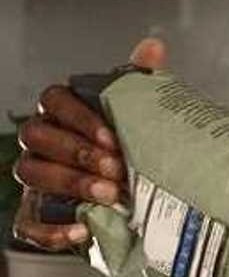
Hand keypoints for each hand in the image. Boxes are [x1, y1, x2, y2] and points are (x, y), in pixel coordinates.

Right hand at [13, 36, 166, 249]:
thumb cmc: (129, 152)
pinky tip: (82, 230)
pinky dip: (51, 230)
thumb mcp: (138, 119)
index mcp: (61, 112)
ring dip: (70, 184)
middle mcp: (41, 143)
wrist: (134, 203)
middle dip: (77, 154)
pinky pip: (26, 223)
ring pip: (31, 174)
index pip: (54, 100)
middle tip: (117, 168)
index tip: (112, 137)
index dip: (79, 118)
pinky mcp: (33, 216)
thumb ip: (139, 84)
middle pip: (38, 137)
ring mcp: (33, 179)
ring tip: (110, 195)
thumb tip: (154, 46)